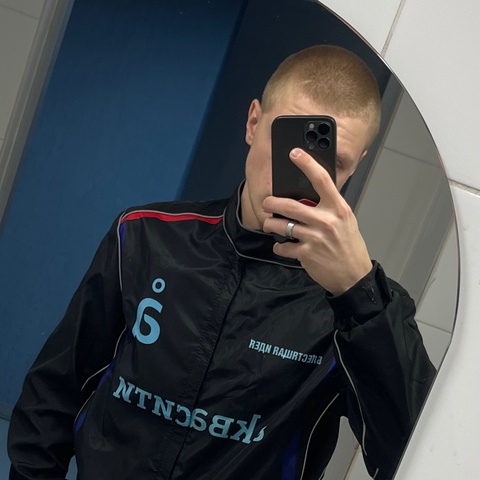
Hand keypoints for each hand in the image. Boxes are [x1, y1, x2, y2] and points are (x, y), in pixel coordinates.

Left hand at [262, 148, 371, 294]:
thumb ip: (329, 207)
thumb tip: (309, 194)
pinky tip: (282, 246)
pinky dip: (279, 247)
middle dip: (271, 203)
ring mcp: (315, 238)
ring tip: (270, 224)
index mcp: (338, 208)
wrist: (354, 276)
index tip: (294, 153)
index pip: (322, 180)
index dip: (307, 164)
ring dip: (271, 224)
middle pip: (290, 205)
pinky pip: (283, 246)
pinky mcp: (306, 254)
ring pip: (282, 225)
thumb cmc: (349, 246)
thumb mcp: (346, 220)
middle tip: (266, 203)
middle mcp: (326, 220)